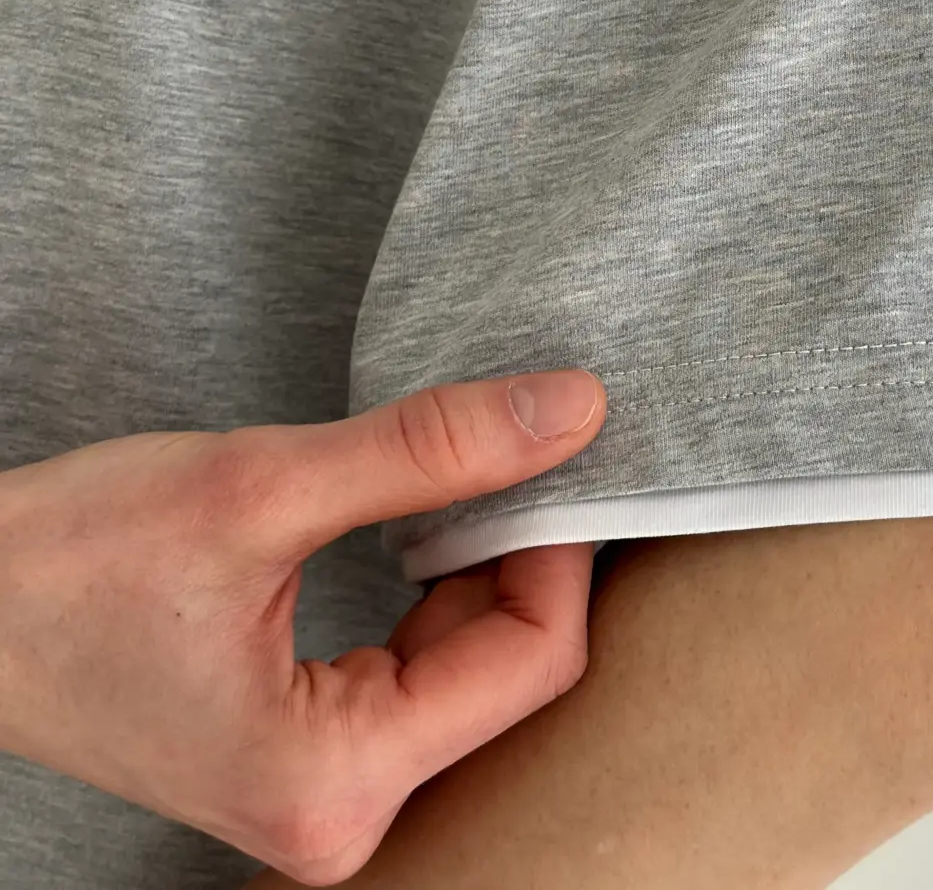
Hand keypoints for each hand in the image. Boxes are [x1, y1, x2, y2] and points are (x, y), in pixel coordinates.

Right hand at [0, 369, 605, 883]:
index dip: (560, 542)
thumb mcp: (262, 484)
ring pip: (467, 667)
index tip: (559, 444)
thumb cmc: (72, 563)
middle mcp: (336, 814)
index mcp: (332, 782)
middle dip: (520, 551)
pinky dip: (432, 589)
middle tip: (518, 442)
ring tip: (463, 471)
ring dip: (478, 565)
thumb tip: (570, 409)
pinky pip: (415, 671)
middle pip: (507, 671)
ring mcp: (320, 791)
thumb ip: (428, 449)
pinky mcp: (302, 752)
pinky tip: (423, 522)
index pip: (531, 662)